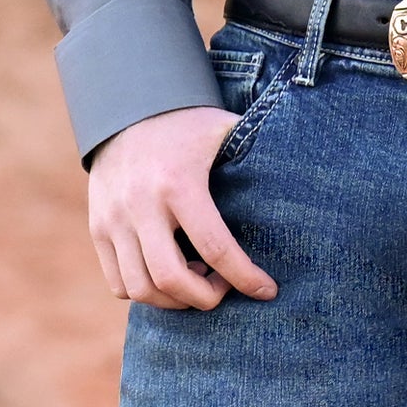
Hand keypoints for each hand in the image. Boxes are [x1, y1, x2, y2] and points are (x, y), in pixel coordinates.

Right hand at [87, 105, 279, 311]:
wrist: (128, 107)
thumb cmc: (188, 123)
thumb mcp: (224, 130)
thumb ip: (257, 151)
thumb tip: (308, 171)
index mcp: (179, 183)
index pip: (216, 247)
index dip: (244, 277)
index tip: (267, 290)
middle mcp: (141, 204)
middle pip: (172, 279)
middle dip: (205, 298)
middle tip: (224, 289)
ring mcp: (114, 219)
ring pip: (141, 289)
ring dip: (174, 300)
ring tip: (197, 279)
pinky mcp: (98, 228)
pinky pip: (118, 284)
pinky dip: (145, 292)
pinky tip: (168, 274)